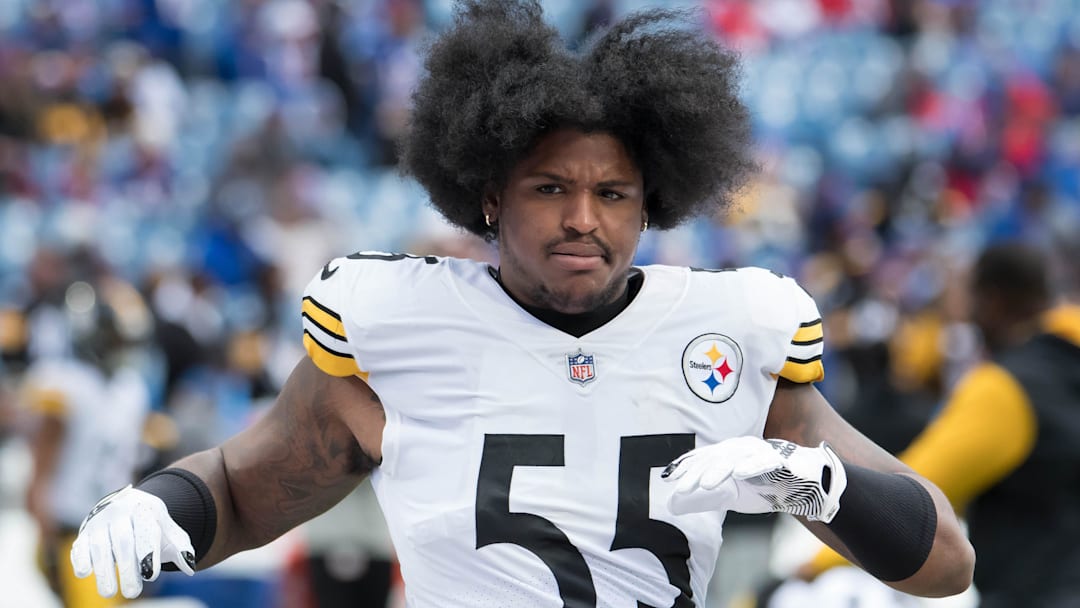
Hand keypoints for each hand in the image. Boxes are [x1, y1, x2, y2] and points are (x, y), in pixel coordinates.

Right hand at [70, 485, 195, 598]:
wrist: (127, 504)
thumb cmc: (150, 524)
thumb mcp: (167, 529)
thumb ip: (180, 546)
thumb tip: (189, 566)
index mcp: (145, 509)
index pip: (146, 530)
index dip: (148, 552)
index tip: (151, 575)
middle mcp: (120, 513)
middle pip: (123, 541)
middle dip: (127, 569)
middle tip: (133, 593)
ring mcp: (99, 523)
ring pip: (100, 546)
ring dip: (103, 571)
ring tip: (109, 593)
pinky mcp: (83, 534)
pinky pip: (79, 546)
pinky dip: (80, 559)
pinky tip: (84, 573)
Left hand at [662, 436, 846, 522]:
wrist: (804, 483)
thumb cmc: (764, 485)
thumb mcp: (730, 496)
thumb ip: (703, 499)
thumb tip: (671, 506)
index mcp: (727, 454)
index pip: (702, 459)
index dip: (685, 467)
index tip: (667, 478)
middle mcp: (739, 448)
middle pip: (713, 458)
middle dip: (696, 472)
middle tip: (681, 487)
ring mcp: (758, 452)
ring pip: (734, 458)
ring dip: (719, 470)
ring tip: (705, 483)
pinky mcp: (778, 459)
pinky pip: (763, 461)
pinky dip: (750, 466)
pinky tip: (739, 474)